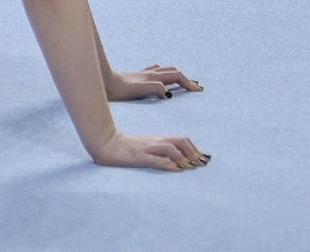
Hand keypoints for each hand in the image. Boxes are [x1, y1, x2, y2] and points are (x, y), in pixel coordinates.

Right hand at [93, 132, 208, 171]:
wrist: (105, 143)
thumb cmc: (125, 147)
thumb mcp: (145, 146)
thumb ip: (160, 150)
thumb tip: (177, 161)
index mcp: (158, 139)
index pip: (182, 139)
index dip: (195, 148)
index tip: (204, 158)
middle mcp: (155, 142)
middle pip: (180, 141)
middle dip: (194, 152)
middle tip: (202, 164)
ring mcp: (147, 148)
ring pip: (170, 149)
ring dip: (184, 158)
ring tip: (192, 168)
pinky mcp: (138, 157)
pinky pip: (155, 159)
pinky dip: (168, 164)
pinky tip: (176, 170)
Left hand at [108, 63, 203, 101]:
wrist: (103, 82)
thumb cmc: (120, 89)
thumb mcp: (138, 90)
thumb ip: (153, 88)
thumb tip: (167, 92)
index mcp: (153, 77)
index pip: (176, 76)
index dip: (188, 83)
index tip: (199, 92)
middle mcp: (150, 73)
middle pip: (173, 71)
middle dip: (185, 79)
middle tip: (195, 88)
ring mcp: (143, 74)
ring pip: (164, 71)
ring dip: (176, 76)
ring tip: (183, 82)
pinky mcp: (137, 77)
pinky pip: (154, 72)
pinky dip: (163, 75)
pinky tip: (160, 79)